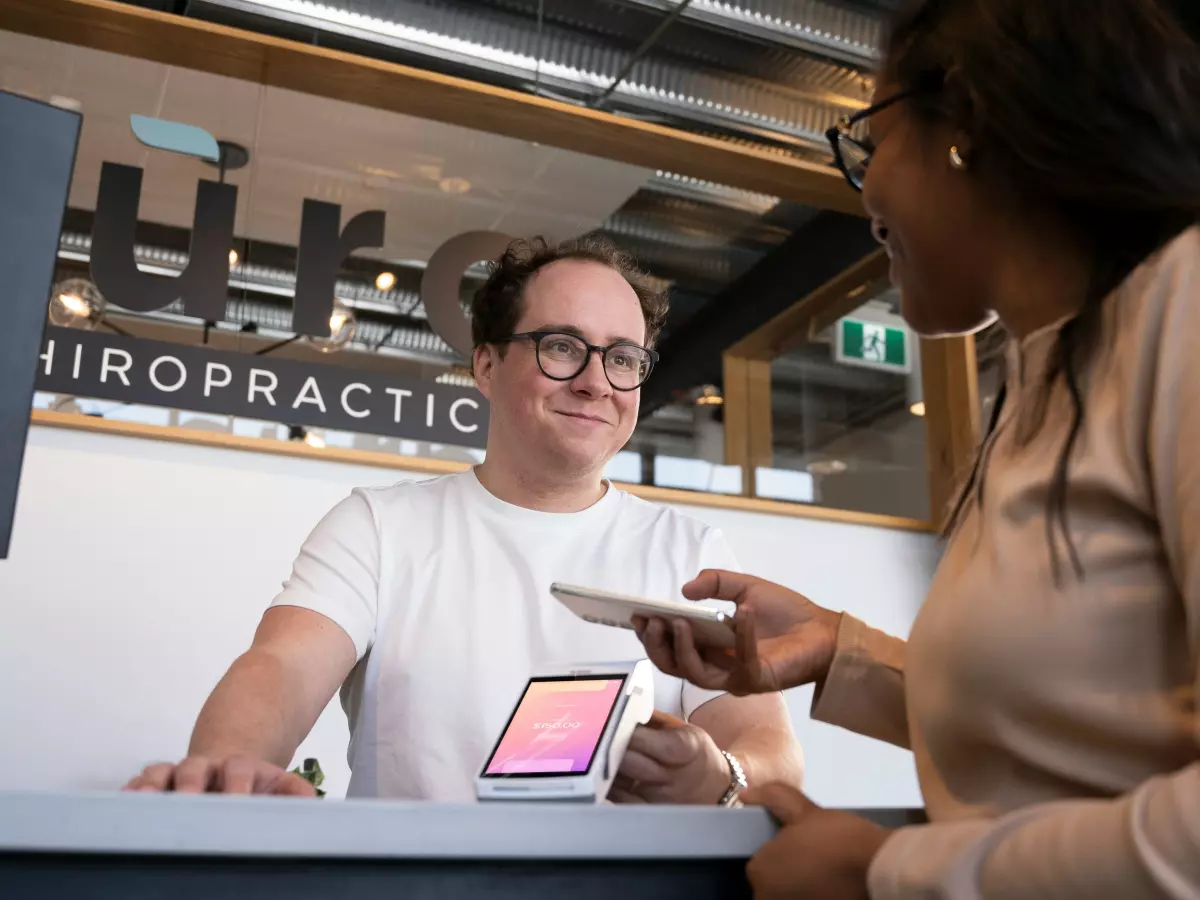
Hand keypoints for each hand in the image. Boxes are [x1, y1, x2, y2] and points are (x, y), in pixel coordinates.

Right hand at [123, 754, 316, 795]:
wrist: (228, 763)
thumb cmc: (253, 782)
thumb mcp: (277, 782)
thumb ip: (293, 790)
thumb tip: (310, 802)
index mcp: (238, 766)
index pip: (239, 770)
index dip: (238, 784)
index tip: (237, 800)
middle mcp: (205, 767)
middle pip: (193, 770)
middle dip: (188, 785)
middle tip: (185, 802)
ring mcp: (177, 773)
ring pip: (161, 773)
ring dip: (152, 787)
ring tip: (141, 801)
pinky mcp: (157, 782)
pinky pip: (140, 783)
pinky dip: (131, 792)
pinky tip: (121, 803)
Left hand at [608, 711, 731, 804]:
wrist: (714, 788)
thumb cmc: (693, 753)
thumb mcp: (683, 730)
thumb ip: (652, 720)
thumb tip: (619, 708)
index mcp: (687, 749)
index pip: (656, 743)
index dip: (631, 734)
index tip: (614, 723)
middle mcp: (674, 777)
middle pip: (633, 763)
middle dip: (612, 748)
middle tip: (596, 736)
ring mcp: (661, 800)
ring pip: (622, 783)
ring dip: (605, 768)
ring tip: (594, 753)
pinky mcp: (649, 814)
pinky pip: (620, 802)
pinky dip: (607, 787)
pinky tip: (600, 775)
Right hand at [634, 569, 841, 695]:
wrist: (823, 631)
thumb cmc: (786, 613)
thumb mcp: (745, 588)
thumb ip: (715, 582)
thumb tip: (685, 588)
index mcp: (708, 647)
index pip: (671, 646)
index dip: (651, 634)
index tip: (636, 613)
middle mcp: (716, 666)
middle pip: (674, 665)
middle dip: (657, 645)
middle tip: (648, 621)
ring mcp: (734, 677)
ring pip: (695, 673)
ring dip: (683, 647)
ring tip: (677, 621)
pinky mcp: (756, 680)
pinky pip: (739, 661)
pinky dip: (739, 634)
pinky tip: (741, 612)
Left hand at [745, 783, 890, 899]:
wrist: (879, 868)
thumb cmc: (837, 838)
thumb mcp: (804, 810)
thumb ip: (773, 799)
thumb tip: (747, 794)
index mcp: (760, 872)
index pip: (762, 864)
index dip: (783, 853)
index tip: (804, 849)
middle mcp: (767, 898)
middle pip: (774, 886)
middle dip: (790, 874)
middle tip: (817, 861)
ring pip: (791, 894)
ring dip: (803, 887)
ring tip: (827, 874)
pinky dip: (816, 894)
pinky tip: (833, 887)